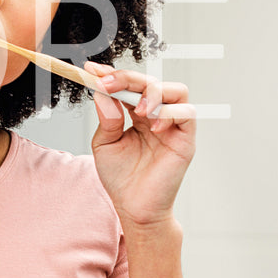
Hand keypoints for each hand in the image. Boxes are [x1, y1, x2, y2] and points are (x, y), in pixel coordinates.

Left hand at [84, 61, 195, 228]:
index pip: (128, 86)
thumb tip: (103, 93)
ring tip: (138, 111)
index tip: (90, 70)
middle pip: (151, 81)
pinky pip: (187, 113)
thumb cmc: (120, 178)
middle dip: (128, 78)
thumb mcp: (104, 143)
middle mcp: (157, 115)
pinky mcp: (186, 139)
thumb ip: (107, 118)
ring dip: (153, 93)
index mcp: (136, 114)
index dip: (112, 75)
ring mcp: (173, 126)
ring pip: (175, 90)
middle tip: (107, 83)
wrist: (134, 208)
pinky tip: (153, 126)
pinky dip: (170, 113)